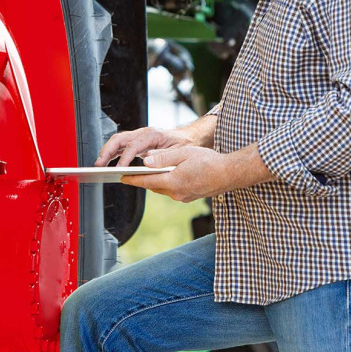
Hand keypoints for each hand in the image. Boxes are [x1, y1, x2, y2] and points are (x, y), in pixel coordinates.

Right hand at [94, 126, 196, 166]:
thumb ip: (163, 157)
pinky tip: (106, 163)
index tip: (119, 169)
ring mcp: (139, 137)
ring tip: (98, 166)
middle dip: (107, 151)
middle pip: (120, 139)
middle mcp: (143, 133)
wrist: (188, 137)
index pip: (134, 145)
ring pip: (117, 141)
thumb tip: (147, 162)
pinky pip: (121, 146)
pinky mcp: (137, 142)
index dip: (125, 157)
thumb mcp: (178, 152)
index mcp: (153, 135)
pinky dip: (112, 153)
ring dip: (106, 152)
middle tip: (98, 165)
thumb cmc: (183, 145)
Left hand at [121, 146, 238, 202]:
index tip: (121, 177)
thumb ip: (164, 158)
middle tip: (130, 174)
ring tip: (147, 173)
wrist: (229, 174)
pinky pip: (172, 191)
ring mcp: (183, 197)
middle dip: (142, 180)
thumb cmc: (209, 161)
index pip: (146, 181)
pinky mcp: (188, 197)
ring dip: (155, 182)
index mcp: (173, 181)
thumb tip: (146, 161)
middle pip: (153, 186)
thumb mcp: (184, 154)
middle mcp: (176, 193)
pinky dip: (166, 184)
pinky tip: (166, 176)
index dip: (132, 179)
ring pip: (162, 189)